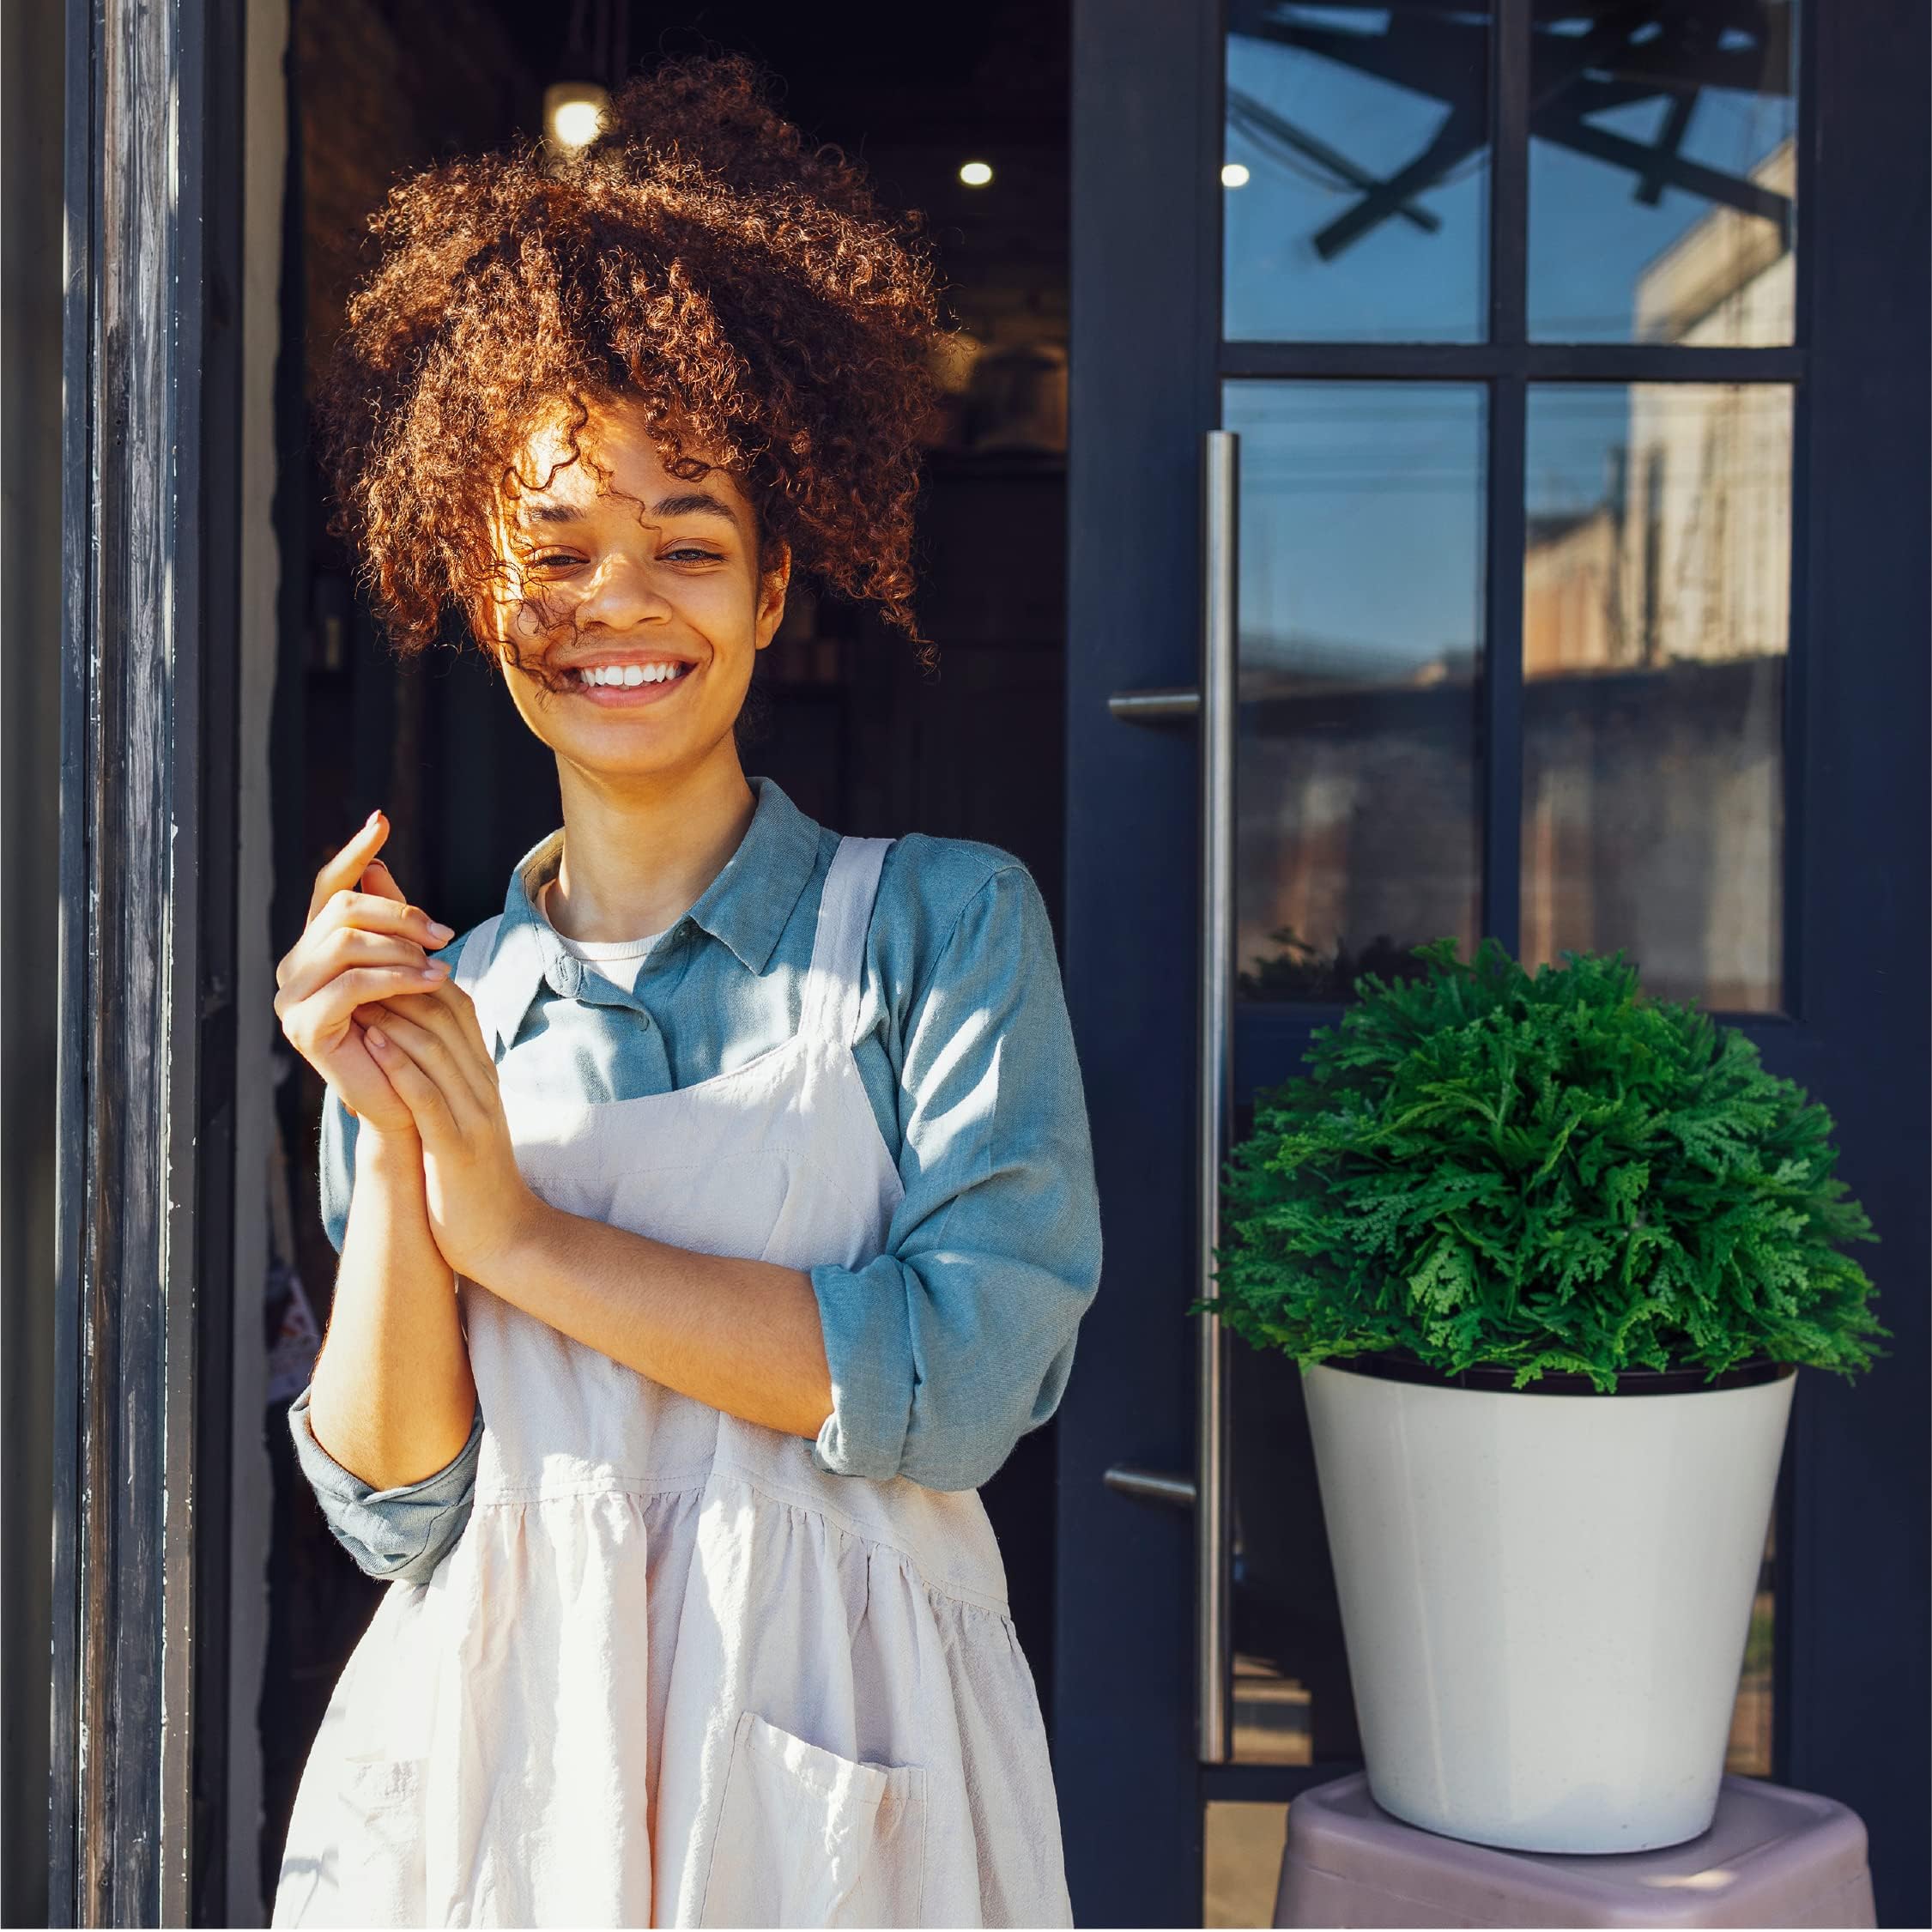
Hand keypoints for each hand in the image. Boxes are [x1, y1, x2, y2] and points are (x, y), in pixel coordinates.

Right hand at [275, 811, 455, 1135]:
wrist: (410, 1103)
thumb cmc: (412, 1035)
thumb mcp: (407, 970)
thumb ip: (392, 924)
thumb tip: (381, 867)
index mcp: (318, 948)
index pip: (331, 887)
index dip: (355, 852)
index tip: (382, 820)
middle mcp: (295, 968)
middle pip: (342, 909)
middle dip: (399, 913)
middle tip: (445, 933)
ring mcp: (292, 999)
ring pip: (346, 943)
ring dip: (402, 948)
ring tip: (441, 965)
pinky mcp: (303, 1028)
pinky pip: (351, 985)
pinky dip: (397, 977)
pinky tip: (432, 982)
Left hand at [362, 979, 545, 1281]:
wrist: (507, 1239)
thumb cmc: (474, 1179)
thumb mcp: (466, 1118)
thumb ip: (446, 1080)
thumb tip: (411, 1045)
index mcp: (484, 1076)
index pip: (458, 1007)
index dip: (420, 976)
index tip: (379, 962)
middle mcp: (483, 1086)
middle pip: (445, 1015)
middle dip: (400, 984)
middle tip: (357, 965)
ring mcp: (474, 1115)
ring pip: (435, 1047)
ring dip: (392, 1014)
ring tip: (353, 994)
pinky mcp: (456, 1147)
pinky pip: (426, 1095)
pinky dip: (398, 1063)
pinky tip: (370, 1042)